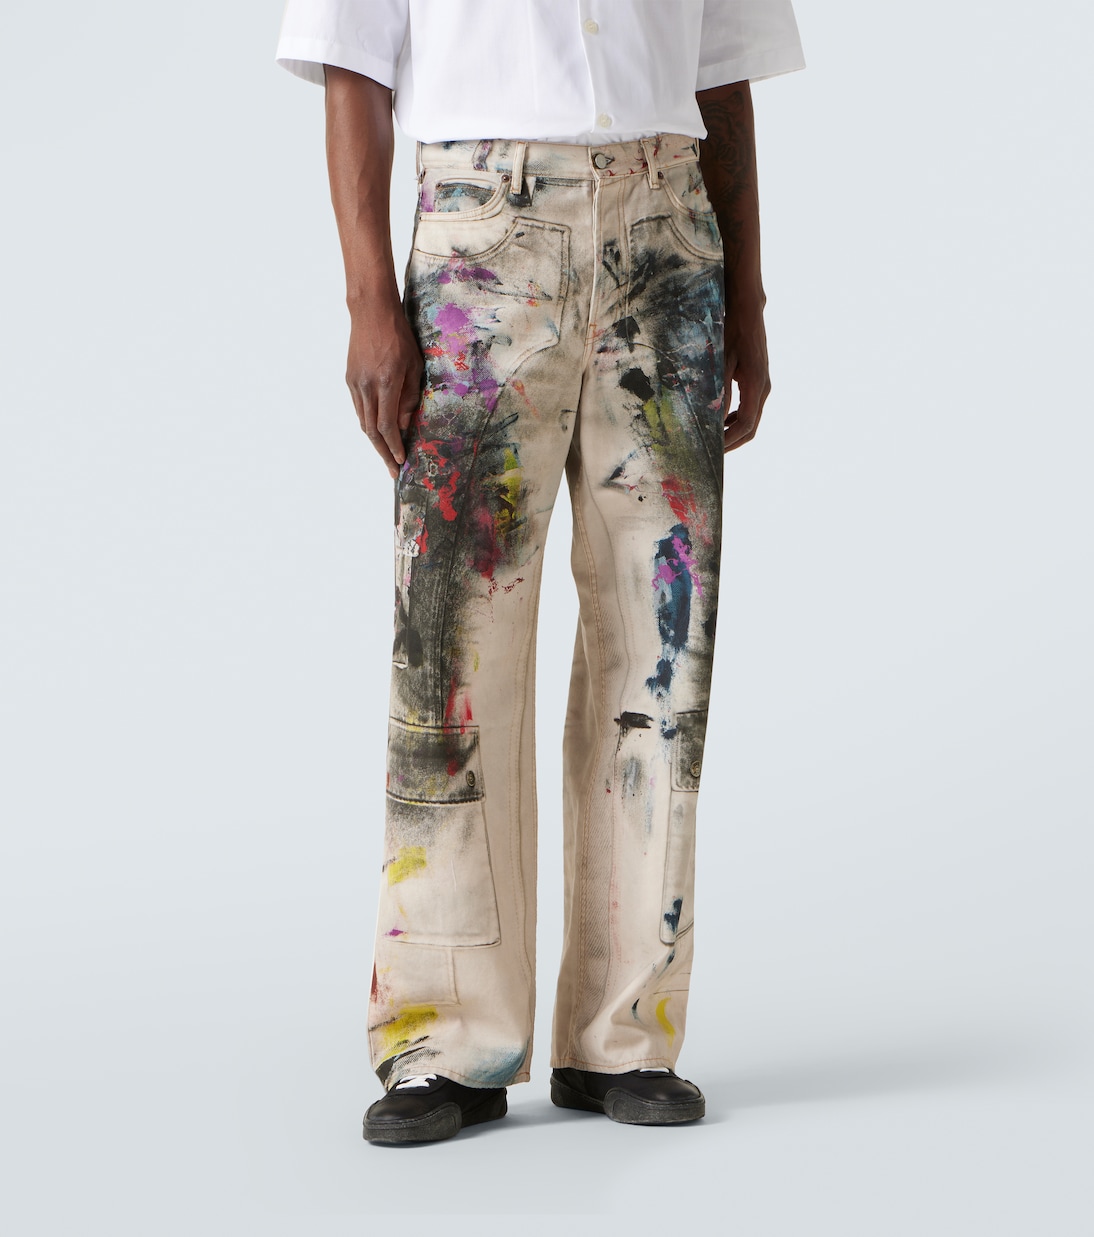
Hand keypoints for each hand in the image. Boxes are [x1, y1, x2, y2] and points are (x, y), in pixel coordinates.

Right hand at [346, 300, 422, 477]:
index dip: (394, 446)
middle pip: (372, 430)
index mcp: (386, 383)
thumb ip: (409, 398)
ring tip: (387, 455)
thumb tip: (404, 425)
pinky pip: (359, 409)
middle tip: (392, 470)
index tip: (401, 461)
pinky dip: (368, 424)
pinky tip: (377, 432)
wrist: (371, 312)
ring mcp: (355, 384)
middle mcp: (366, 387)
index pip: (387, 425)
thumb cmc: (399, 336)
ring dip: (375, 442)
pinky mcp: (349, 379)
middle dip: (383, 453)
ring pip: (363, 422)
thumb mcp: (414, 366)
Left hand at [723, 299, 770, 451]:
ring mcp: (762, 384)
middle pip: (750, 427)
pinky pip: (749, 408)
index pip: (745, 425)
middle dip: (731, 442)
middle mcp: (763, 388)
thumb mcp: (721, 360)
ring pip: (750, 419)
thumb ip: (719, 390)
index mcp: (756, 385)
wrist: (747, 307)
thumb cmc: (731, 328)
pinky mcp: (757, 379)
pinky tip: (720, 420)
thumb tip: (712, 419)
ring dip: (733, 432)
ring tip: (712, 439)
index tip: (712, 451)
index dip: (729, 441)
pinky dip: (735, 419)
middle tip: (710, 453)